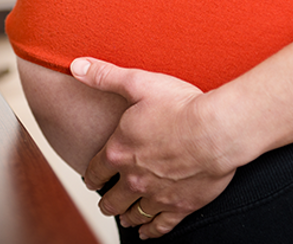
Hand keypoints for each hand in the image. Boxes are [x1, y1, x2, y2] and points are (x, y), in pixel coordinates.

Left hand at [70, 58, 236, 239]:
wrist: (216, 130)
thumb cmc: (179, 105)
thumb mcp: (138, 83)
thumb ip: (104, 76)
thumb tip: (76, 66)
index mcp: (118, 152)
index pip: (94, 171)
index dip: (90, 176)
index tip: (91, 178)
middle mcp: (133, 179)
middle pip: (111, 198)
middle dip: (106, 199)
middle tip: (107, 198)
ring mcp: (156, 195)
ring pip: (134, 214)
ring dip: (126, 214)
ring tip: (124, 214)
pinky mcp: (180, 206)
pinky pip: (161, 226)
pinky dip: (151, 231)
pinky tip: (147, 232)